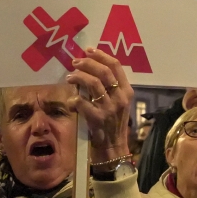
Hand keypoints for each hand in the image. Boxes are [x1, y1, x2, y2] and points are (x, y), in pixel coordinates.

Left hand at [65, 48, 133, 163]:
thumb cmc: (114, 123)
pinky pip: (82, 102)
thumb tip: (91, 68)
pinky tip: (70, 100)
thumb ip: (110, 87)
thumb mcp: (119, 103)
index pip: (116, 66)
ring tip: (70, 77)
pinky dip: (74, 99)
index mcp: (126, 91)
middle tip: (75, 62)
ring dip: (78, 77)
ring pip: (93, 83)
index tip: (88, 50)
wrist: (113, 147)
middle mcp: (120, 97)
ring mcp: (109, 108)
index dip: (101, 55)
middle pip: (103, 71)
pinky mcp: (98, 119)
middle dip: (87, 63)